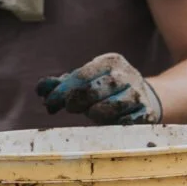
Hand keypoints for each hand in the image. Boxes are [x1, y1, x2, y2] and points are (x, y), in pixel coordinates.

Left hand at [36, 53, 161, 123]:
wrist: (145, 96)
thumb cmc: (106, 89)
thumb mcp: (86, 80)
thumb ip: (62, 84)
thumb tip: (40, 89)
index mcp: (110, 62)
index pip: (80, 76)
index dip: (61, 92)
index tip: (49, 104)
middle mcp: (126, 74)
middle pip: (91, 92)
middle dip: (75, 103)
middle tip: (71, 107)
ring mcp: (138, 93)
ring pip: (107, 109)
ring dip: (93, 114)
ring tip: (92, 111)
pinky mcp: (146, 112)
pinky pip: (124, 122)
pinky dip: (113, 123)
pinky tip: (111, 121)